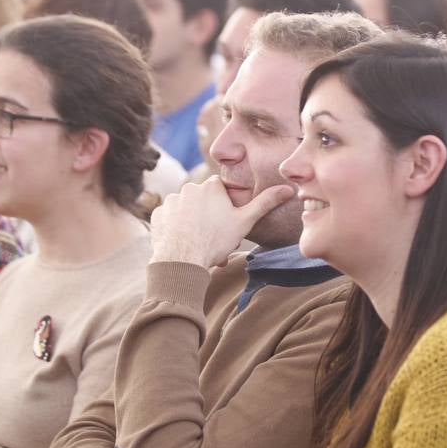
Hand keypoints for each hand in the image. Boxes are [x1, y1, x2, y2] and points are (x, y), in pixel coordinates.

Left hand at [149, 176, 295, 268]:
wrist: (182, 260)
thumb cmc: (215, 240)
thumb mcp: (245, 222)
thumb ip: (265, 203)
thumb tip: (288, 189)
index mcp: (210, 187)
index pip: (221, 190)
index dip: (226, 207)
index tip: (227, 223)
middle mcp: (188, 188)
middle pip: (204, 202)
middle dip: (210, 219)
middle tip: (217, 241)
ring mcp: (170, 201)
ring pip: (187, 211)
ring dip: (194, 225)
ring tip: (201, 246)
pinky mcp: (158, 215)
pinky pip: (171, 219)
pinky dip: (177, 229)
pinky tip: (184, 243)